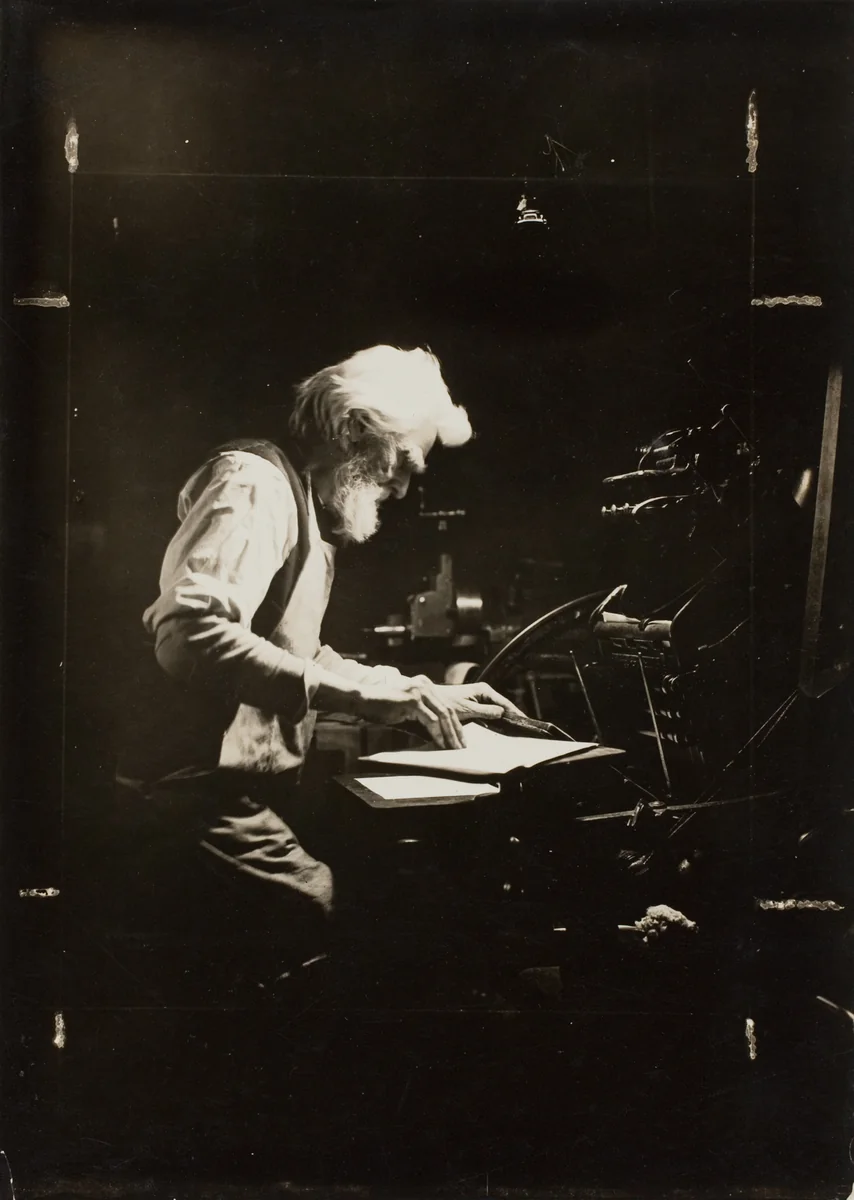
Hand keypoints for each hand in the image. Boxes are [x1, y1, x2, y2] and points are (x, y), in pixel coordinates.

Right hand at [352, 679, 466, 748]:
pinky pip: (430, 720)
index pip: (446, 705)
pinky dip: (437, 734)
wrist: (364, 700)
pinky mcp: (412, 700)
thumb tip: (438, 734)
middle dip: (456, 730)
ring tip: (454, 748)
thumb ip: (422, 716)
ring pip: (442, 715)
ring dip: (450, 734)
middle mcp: (424, 684)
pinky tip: (441, 744)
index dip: (455, 723)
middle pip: (448, 709)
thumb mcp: (407, 709)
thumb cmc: (382, 707)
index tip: (460, 739)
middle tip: (462, 747)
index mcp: (425, 684)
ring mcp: (419, 691)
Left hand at [428, 681, 526, 723]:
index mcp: (484, 690)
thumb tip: (502, 712)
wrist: (432, 701)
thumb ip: (485, 711)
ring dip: (504, 719)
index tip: (525, 721)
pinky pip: (489, 713)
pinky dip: (495, 720)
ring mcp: (480, 698)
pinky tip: (501, 728)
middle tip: (523, 729)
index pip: (504, 702)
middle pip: (502, 706)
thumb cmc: (446, 702)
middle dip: (512, 716)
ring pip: (496, 710)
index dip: (515, 712)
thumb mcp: (466, 709)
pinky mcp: (475, 705)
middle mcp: (484, 692)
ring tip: (516, 730)